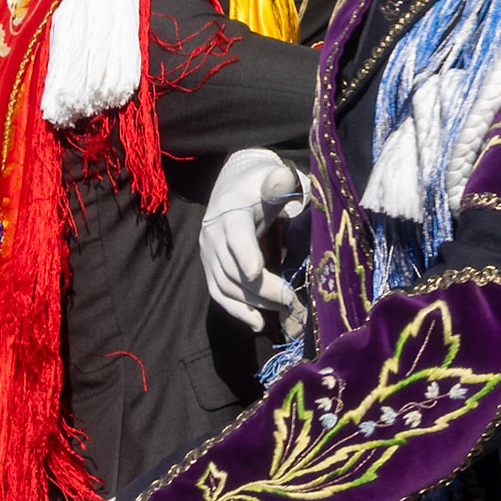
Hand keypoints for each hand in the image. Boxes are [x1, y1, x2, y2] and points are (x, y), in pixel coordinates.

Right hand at [199, 148, 302, 330]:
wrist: (234, 187)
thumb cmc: (260, 184)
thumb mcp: (271, 176)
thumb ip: (280, 181)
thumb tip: (287, 182)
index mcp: (230, 211)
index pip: (235, 236)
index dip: (245, 255)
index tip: (257, 274)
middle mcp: (213, 234)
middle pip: (233, 269)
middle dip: (263, 289)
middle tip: (292, 300)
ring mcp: (208, 254)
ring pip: (226, 287)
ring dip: (254, 303)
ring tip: (284, 310)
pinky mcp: (210, 267)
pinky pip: (219, 294)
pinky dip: (237, 311)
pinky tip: (258, 323)